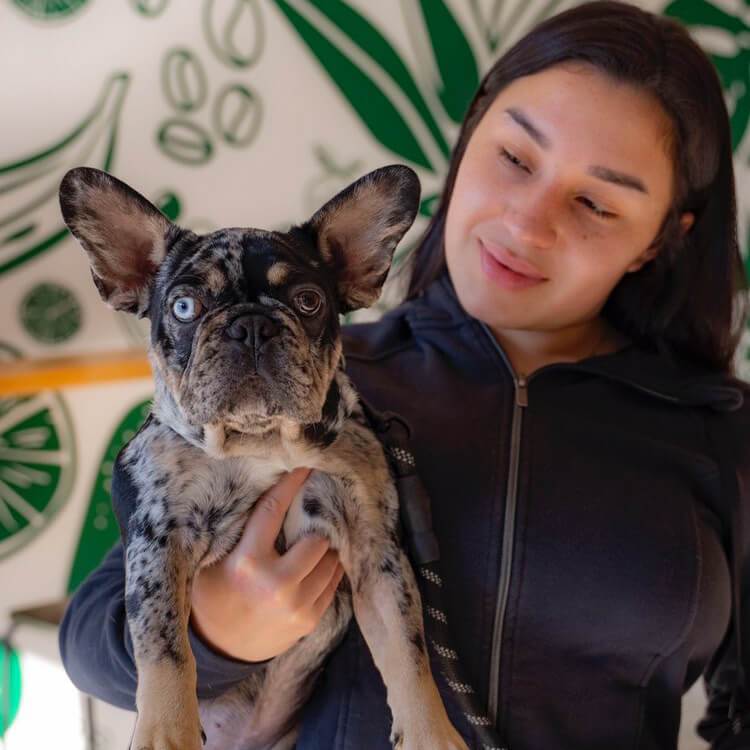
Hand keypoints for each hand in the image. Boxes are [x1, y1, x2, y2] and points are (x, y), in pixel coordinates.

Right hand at [190, 468, 344, 661]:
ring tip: (317, 542)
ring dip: (326, 550)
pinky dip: (329, 570)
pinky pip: (333, 584)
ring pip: (331, 562)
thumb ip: (242, 531)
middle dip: (315, 529)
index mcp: (247, 563)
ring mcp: (296, 606)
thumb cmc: (216, 592)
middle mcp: (275, 585)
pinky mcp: (309, 621)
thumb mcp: (216, 558)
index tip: (305, 465)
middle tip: (313, 520)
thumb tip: (272, 489)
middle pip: (316, 540)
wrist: (219, 647)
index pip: (273, 511)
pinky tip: (318, 564)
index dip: (290, 485)